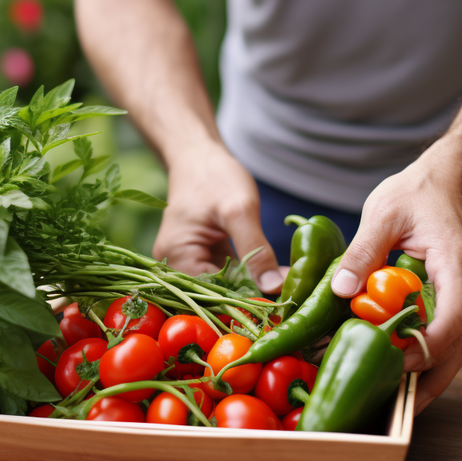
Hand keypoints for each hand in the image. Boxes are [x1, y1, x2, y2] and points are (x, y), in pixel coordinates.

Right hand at [153, 142, 287, 292]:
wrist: (198, 154)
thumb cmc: (214, 175)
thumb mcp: (239, 210)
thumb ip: (256, 249)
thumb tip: (273, 287)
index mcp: (176, 255)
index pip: (211, 293)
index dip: (244, 301)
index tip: (279, 306)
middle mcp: (173, 263)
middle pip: (214, 293)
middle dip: (250, 295)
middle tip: (288, 293)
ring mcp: (184, 259)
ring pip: (221, 285)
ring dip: (250, 285)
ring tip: (284, 284)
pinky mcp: (198, 255)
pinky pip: (222, 273)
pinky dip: (245, 274)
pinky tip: (270, 272)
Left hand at [331, 155, 461, 414]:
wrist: (444, 184)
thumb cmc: (417, 194)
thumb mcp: (383, 214)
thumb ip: (364, 251)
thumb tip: (342, 290)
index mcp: (455, 268)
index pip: (453, 321)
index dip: (427, 347)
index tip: (397, 361)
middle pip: (457, 348)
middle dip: (428, 379)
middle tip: (392, 405)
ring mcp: (460, 299)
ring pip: (452, 350)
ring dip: (426, 377)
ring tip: (392, 405)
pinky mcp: (447, 301)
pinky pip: (440, 337)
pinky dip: (421, 358)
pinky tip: (395, 373)